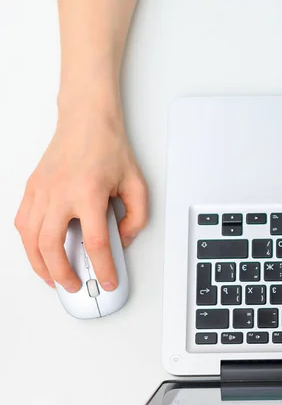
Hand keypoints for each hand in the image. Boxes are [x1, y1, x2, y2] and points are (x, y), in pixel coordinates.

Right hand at [14, 103, 147, 291]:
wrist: (86, 118)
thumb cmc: (108, 146)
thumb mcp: (136, 183)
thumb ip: (136, 217)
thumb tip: (122, 240)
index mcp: (89, 193)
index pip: (96, 243)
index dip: (103, 269)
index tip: (108, 280)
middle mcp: (60, 193)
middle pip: (52, 247)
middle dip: (63, 274)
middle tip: (74, 286)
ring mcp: (42, 191)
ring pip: (31, 239)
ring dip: (40, 264)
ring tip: (52, 277)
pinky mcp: (32, 188)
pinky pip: (23, 223)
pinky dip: (28, 243)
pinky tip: (38, 252)